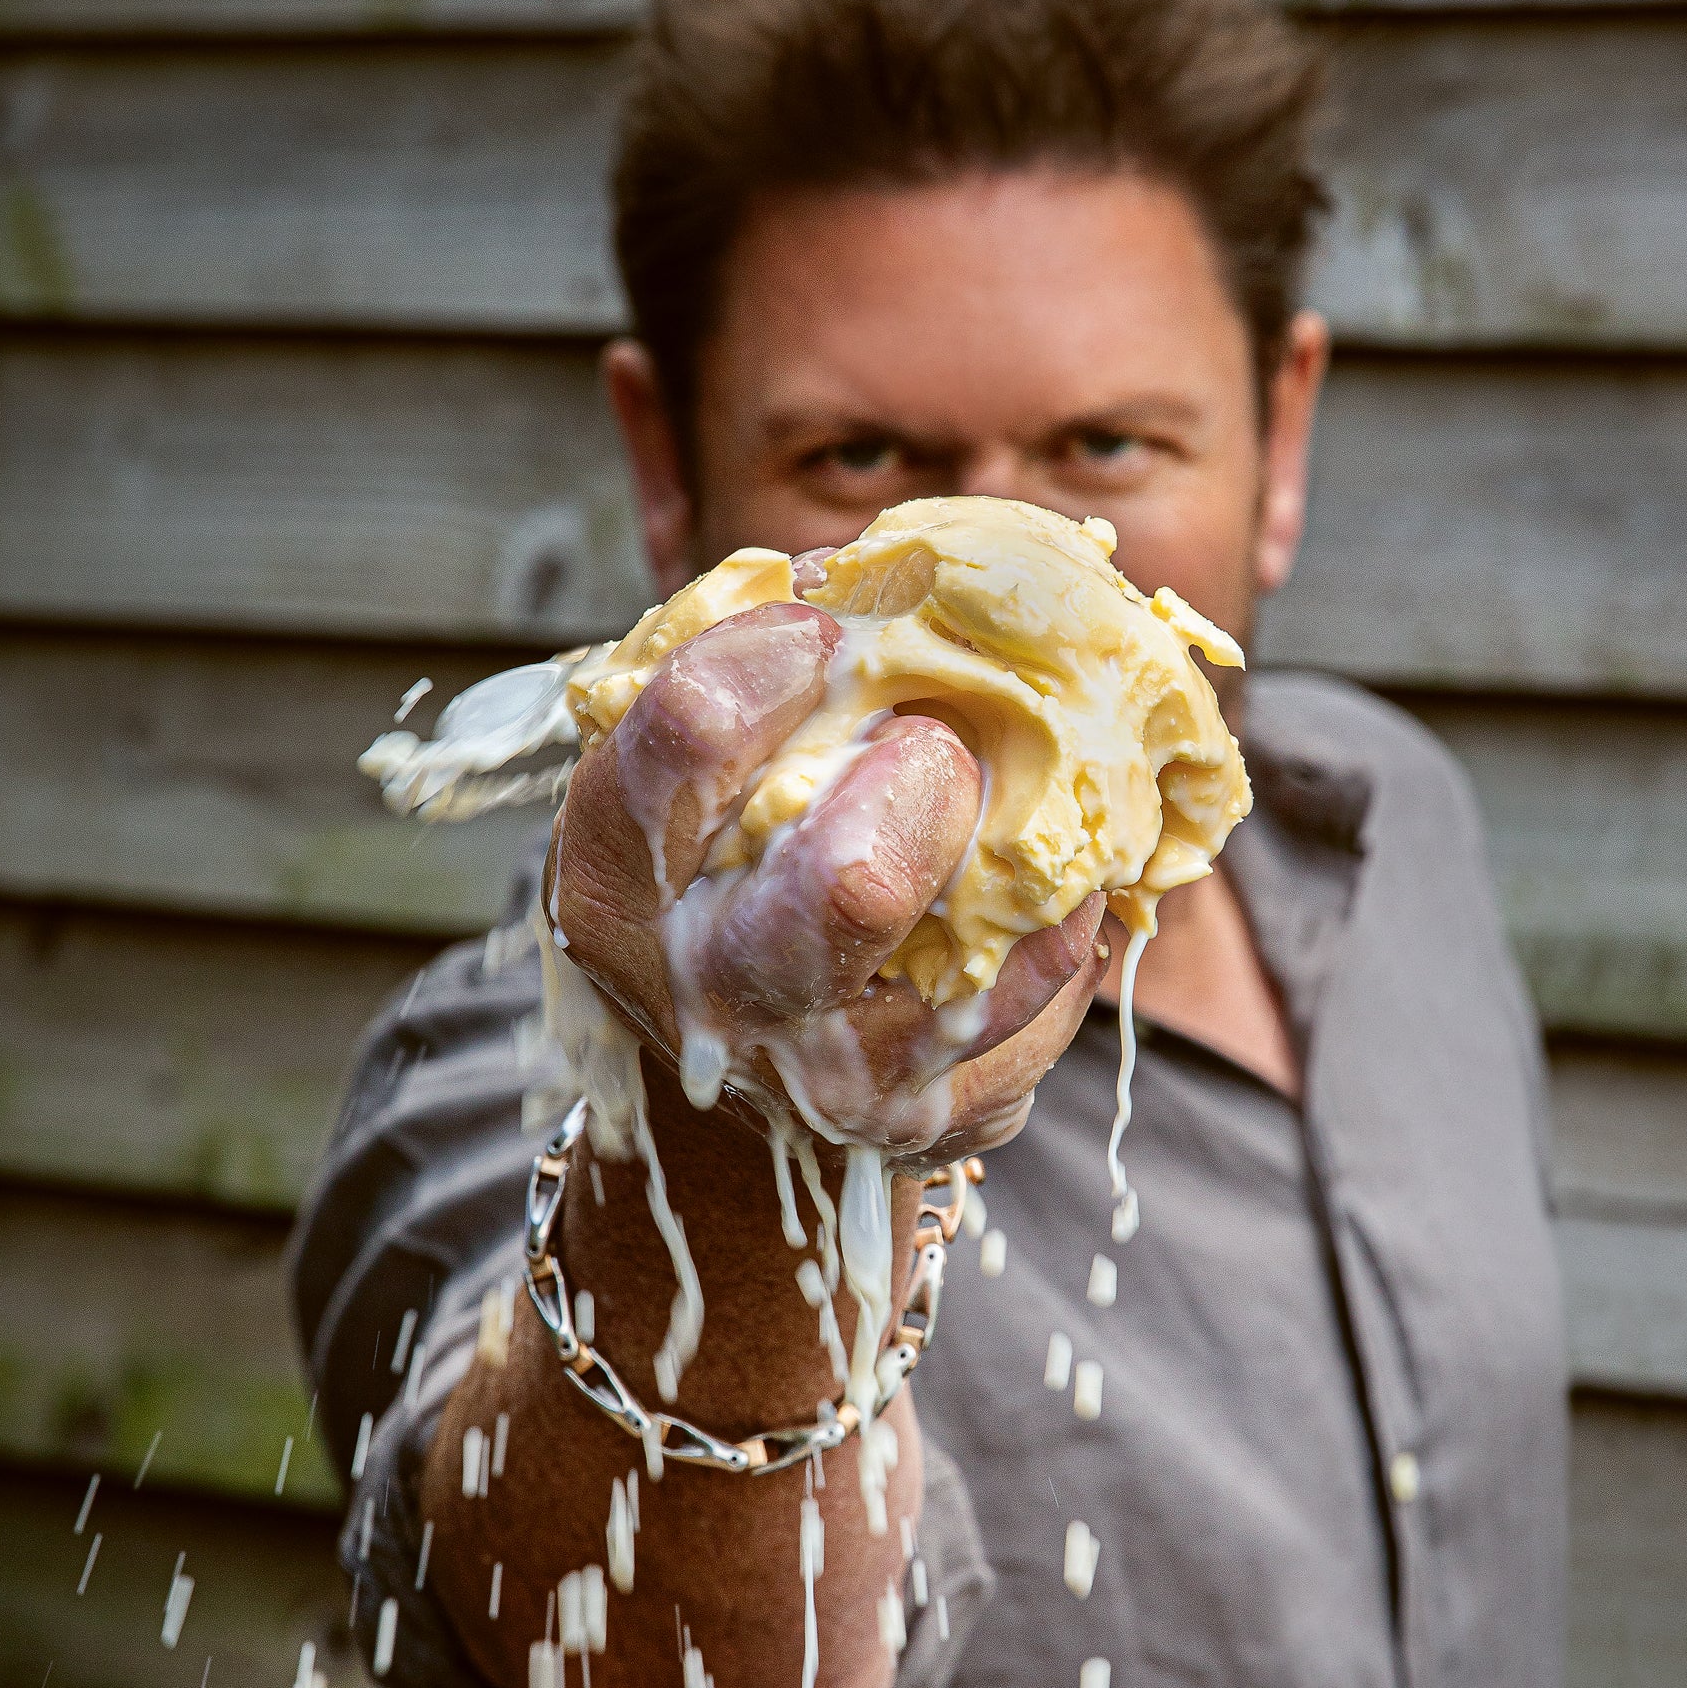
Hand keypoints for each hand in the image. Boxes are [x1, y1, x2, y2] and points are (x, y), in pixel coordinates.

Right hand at [549, 603, 1104, 1156]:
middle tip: (938, 744)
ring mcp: (831, 1076)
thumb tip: (882, 568)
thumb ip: (757, 670)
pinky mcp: (936, 1119)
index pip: (676, 752)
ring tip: (1010, 806)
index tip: (818, 631)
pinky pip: (1046, 1005)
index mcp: (620, 880)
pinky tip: (1040, 884)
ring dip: (1021, 863)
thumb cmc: (721, 863)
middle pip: (847, 891)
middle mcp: (715, 992)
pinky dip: (1065, 927)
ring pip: (978, 963)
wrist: (741, 1067)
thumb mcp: (690, 770)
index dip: (761, 669)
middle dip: (926, 788)